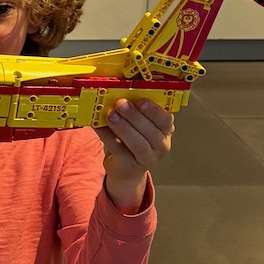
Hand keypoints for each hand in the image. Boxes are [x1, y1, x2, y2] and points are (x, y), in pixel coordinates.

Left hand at [97, 97, 172, 211]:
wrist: (126, 168)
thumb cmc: (132, 140)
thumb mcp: (138, 125)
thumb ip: (132, 112)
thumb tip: (116, 94)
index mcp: (165, 130)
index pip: (165, 120)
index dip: (154, 110)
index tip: (142, 100)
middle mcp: (161, 145)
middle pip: (151, 131)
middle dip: (135, 116)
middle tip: (121, 104)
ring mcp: (148, 158)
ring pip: (138, 144)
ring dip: (123, 128)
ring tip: (111, 116)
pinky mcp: (130, 166)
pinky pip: (119, 150)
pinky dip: (107, 137)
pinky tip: (98, 127)